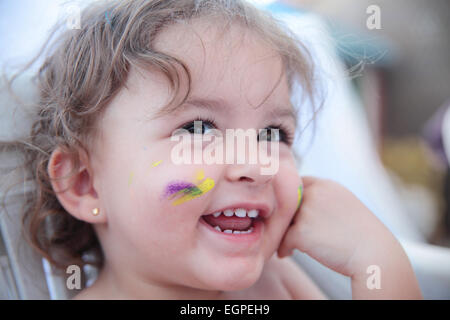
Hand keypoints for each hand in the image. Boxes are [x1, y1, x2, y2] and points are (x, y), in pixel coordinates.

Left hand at [277, 176, 395, 276]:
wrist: (376, 255)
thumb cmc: (361, 235)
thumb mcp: (344, 204)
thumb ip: (321, 200)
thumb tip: (294, 206)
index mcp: (326, 185)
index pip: (298, 183)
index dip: (293, 199)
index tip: (293, 213)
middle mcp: (315, 193)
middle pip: (287, 203)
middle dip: (287, 217)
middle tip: (288, 231)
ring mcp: (307, 212)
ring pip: (283, 222)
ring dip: (284, 233)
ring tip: (290, 244)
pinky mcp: (301, 232)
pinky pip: (282, 240)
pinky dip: (283, 249)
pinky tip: (288, 254)